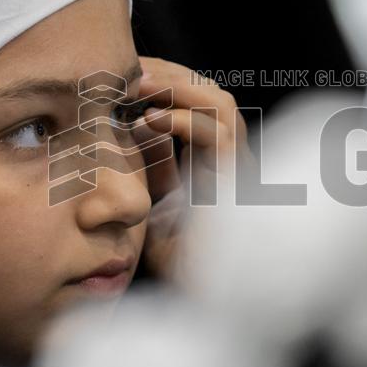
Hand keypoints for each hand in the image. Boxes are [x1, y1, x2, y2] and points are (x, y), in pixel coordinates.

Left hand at [133, 57, 252, 277]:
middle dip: (171, 77)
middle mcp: (234, 158)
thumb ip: (151, 161)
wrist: (197, 295)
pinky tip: (148, 121)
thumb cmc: (175, 256)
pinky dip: (182, 121)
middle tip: (128, 71)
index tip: (126, 77)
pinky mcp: (237, 184)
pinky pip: (218, 136)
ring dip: (177, 88)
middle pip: (212, 93)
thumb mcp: (155, 196)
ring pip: (222, 104)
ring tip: (137, 86)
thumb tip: (131, 124)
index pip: (198, 102)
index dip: (167, 83)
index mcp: (216, 158)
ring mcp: (240, 169)